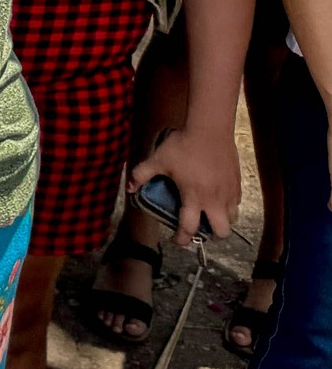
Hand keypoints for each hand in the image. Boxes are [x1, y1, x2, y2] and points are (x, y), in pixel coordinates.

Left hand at [130, 124, 239, 245]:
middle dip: (210, 235)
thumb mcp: (158, 159)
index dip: (182, 238)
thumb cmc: (183, 145)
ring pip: (232, 219)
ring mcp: (229, 193)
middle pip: (220, 232)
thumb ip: (142, 174)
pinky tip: (218, 198)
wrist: (210, 129)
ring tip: (209, 214)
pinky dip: (228, 207)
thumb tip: (130, 188)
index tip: (177, 239)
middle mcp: (214, 200)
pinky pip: (237, 204)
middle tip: (198, 227)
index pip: (189, 228)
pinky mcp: (238, 184)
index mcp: (194, 197)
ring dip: (221, 221)